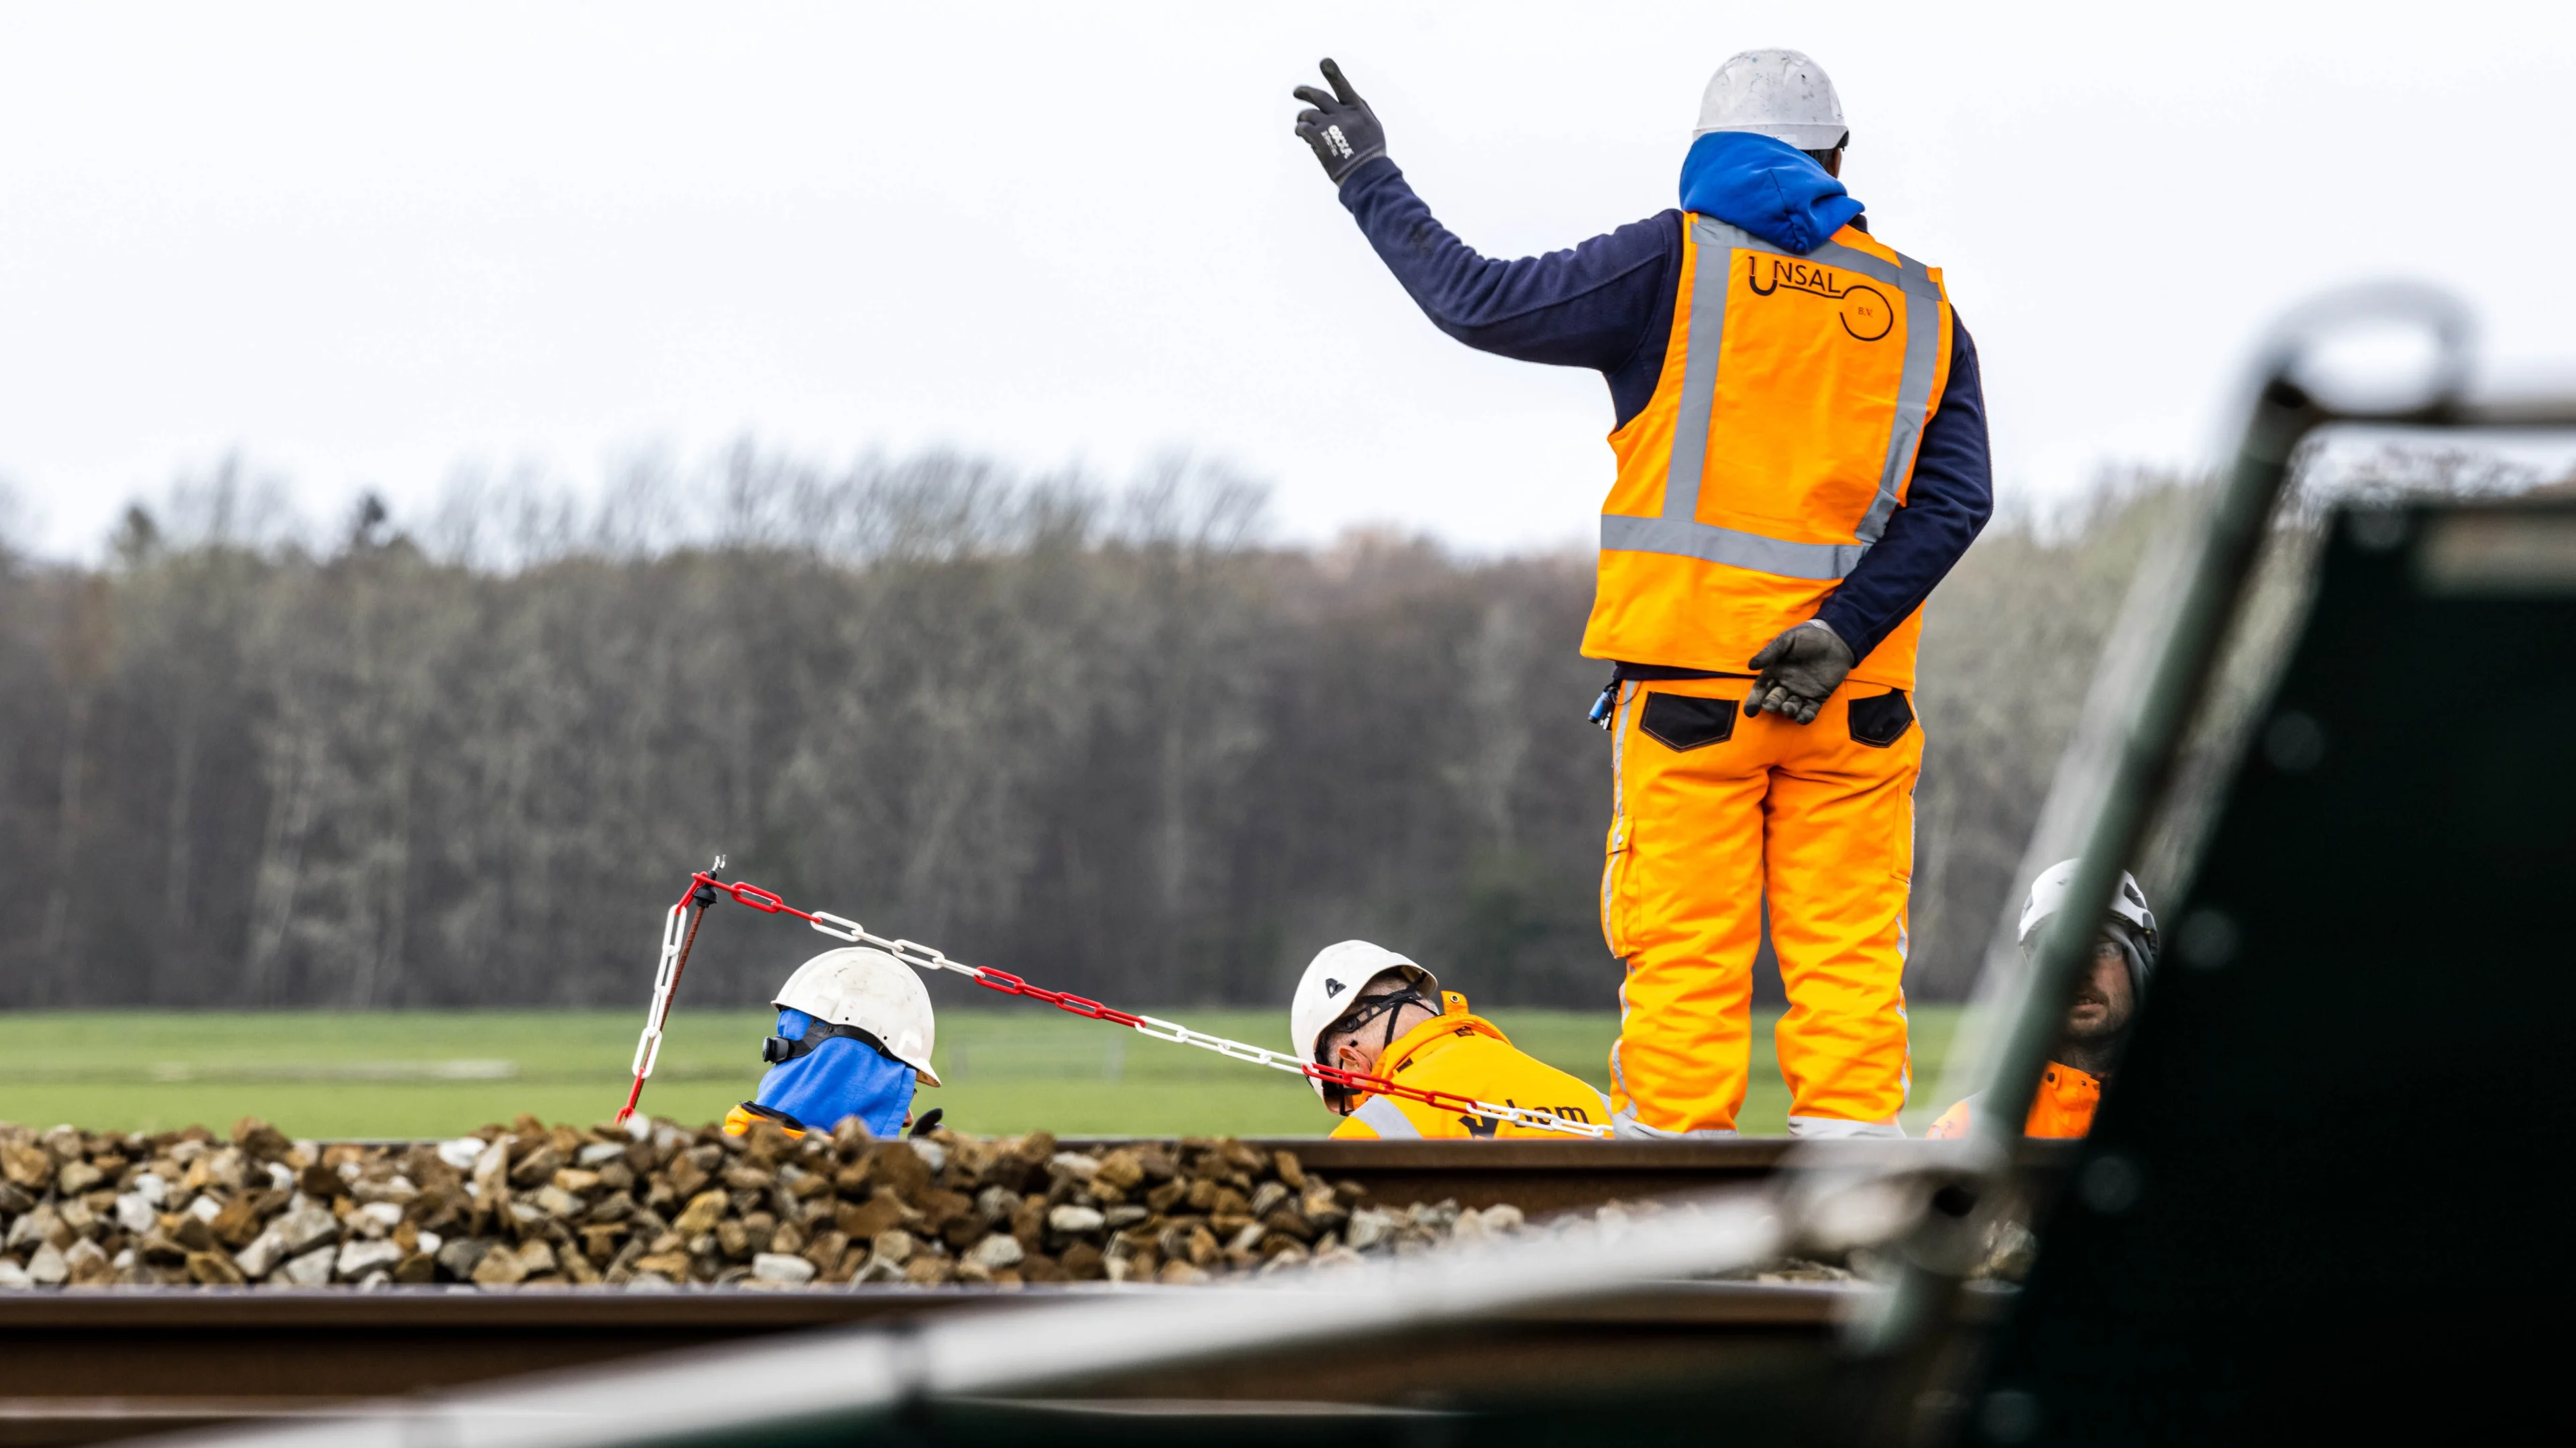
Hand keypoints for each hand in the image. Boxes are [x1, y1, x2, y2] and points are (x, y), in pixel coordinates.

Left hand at [1293, 58, 1386, 183]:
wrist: (1366, 176)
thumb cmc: (1370, 153)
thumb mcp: (1373, 127)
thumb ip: (1358, 110)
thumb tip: (1339, 98)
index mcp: (1358, 110)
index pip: (1344, 87)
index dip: (1333, 73)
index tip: (1324, 62)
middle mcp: (1344, 115)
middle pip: (1319, 97)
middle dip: (1304, 92)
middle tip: (1296, 92)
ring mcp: (1331, 127)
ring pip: (1308, 114)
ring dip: (1302, 118)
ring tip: (1303, 124)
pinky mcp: (1320, 139)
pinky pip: (1303, 129)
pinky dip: (1301, 130)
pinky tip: (1302, 134)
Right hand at [1743, 620, 1853, 723]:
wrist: (1836, 638)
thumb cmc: (1808, 636)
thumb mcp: (1787, 640)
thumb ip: (1770, 652)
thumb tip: (1751, 666)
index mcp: (1775, 671)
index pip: (1761, 688)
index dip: (1754, 700)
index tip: (1750, 711)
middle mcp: (1786, 684)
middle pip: (1774, 699)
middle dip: (1771, 705)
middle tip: (1770, 706)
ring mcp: (1802, 692)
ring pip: (1791, 707)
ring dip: (1788, 711)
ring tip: (1789, 708)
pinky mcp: (1818, 697)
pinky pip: (1810, 711)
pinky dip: (1805, 717)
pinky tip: (1802, 718)